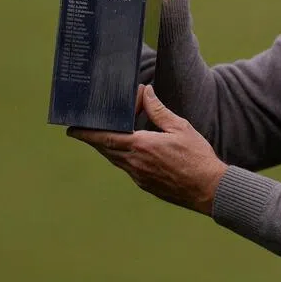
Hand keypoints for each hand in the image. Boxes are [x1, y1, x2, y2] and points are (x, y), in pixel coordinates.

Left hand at [68, 84, 225, 214]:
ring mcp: (139, 177)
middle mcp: (135, 163)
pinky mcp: (145, 185)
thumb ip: (159, 110)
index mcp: (141, 146)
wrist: (208, 188)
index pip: (105, 138)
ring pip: (116, 159)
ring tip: (114, 133)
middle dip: (96, 138)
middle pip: (106, 149)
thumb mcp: (180, 127)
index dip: (86, 134)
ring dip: (111, 146)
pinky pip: (128, 167)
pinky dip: (125, 156)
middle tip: (88, 128)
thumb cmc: (197, 156)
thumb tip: (146, 93)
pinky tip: (135, 149)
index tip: (72, 130)